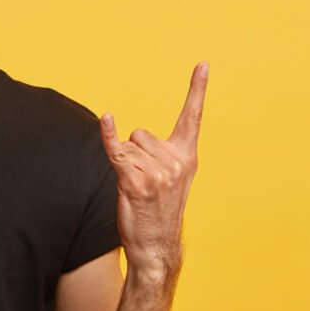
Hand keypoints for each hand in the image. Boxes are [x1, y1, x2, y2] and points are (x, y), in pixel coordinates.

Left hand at [99, 62, 208, 278]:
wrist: (156, 246)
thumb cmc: (159, 210)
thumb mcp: (172, 178)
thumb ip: (161, 153)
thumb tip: (131, 137)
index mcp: (187, 157)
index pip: (192, 117)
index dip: (197, 89)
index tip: (202, 64)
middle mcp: (175, 161)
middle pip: (141, 133)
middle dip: (135, 153)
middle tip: (144, 182)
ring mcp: (156, 172)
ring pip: (127, 146)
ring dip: (124, 165)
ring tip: (136, 190)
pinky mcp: (135, 181)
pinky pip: (117, 150)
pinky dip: (108, 135)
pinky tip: (106, 119)